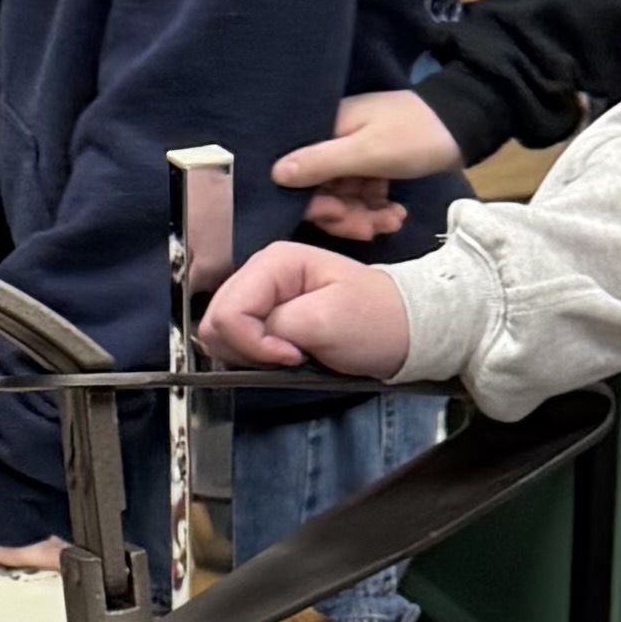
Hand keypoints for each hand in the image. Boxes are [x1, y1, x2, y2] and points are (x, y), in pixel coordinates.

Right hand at [199, 239, 413, 380]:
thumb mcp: (326, 320)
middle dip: (246, 349)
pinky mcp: (264, 317)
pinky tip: (284, 356)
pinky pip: (235, 342)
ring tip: (290, 356)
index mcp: (273, 263)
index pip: (229, 311)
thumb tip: (245, 341)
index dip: (252, 342)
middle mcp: (260, 274)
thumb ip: (275, 326)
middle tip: (289, 357)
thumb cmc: (376, 320)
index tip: (292, 355)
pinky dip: (253, 357)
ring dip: (249, 354)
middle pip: (216, 321)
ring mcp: (260, 296)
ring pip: (220, 334)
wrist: (404, 331)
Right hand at [276, 87, 462, 243]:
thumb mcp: (367, 152)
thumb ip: (320, 163)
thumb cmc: (413, 135)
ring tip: (393, 223)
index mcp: (324, 130)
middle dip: (346, 215)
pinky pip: (362, 194)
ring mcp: (353, 154)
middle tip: (373, 229)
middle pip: (321, 190)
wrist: (465, 124)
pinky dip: (376, 207)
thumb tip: (273, 174)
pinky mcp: (372, 166)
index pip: (299, 175)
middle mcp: (332, 141)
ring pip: (343, 196)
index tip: (339, 218)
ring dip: (365, 215)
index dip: (316, 202)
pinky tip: (396, 215)